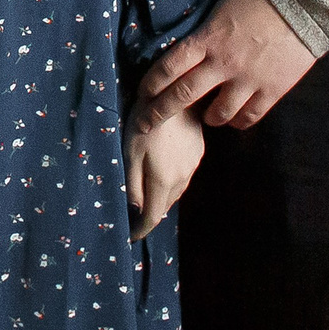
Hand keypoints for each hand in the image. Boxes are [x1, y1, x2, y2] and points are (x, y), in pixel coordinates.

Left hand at [126, 105, 206, 240]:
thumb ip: (133, 185)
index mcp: (163, 181)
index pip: (153, 217)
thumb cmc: (144, 122)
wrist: (173, 94)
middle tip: (135, 216)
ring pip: (176, 191)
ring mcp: (193, 165)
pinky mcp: (198, 152)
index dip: (141, 229)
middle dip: (151, 213)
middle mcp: (182, 178)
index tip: (131, 236)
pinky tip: (164, 169)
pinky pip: (184, 175)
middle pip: (165, 205)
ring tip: (148, 195)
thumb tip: (135, 210)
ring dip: (162, 197)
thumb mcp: (130, 154)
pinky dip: (172, 181)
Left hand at [138, 0, 315, 131]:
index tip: (143, 94)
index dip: (151, 83)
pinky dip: (238, 122)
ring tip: (206, 117)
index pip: (169, 66)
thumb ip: (205, 34)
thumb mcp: (221, 11)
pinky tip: (235, 119)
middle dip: (160, 112)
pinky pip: (249, 117)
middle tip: (145, 125)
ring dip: (208, 118)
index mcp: (207, 39)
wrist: (302, 5)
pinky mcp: (272, 91)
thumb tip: (189, 49)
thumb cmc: (259, 0)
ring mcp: (248, 80)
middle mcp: (223, 63)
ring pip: (218, 114)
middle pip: (183, 95)